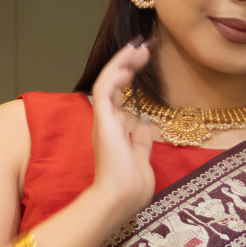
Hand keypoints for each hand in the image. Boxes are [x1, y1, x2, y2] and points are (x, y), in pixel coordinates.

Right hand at [89, 41, 156, 221]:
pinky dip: (116, 73)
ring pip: (108, 81)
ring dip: (123, 62)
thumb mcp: (142, 160)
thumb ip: (141, 142)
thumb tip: (143, 124)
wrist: (119, 200)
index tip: (143, 61)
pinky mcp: (102, 120)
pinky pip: (105, 88)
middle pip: (114, 84)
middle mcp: (106, 122)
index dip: (129, 78)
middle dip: (127, 63)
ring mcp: (103, 120)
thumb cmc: (131, 188)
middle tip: (142, 47)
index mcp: (115, 131)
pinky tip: (129, 62)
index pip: (120, 97)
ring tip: (138, 47)